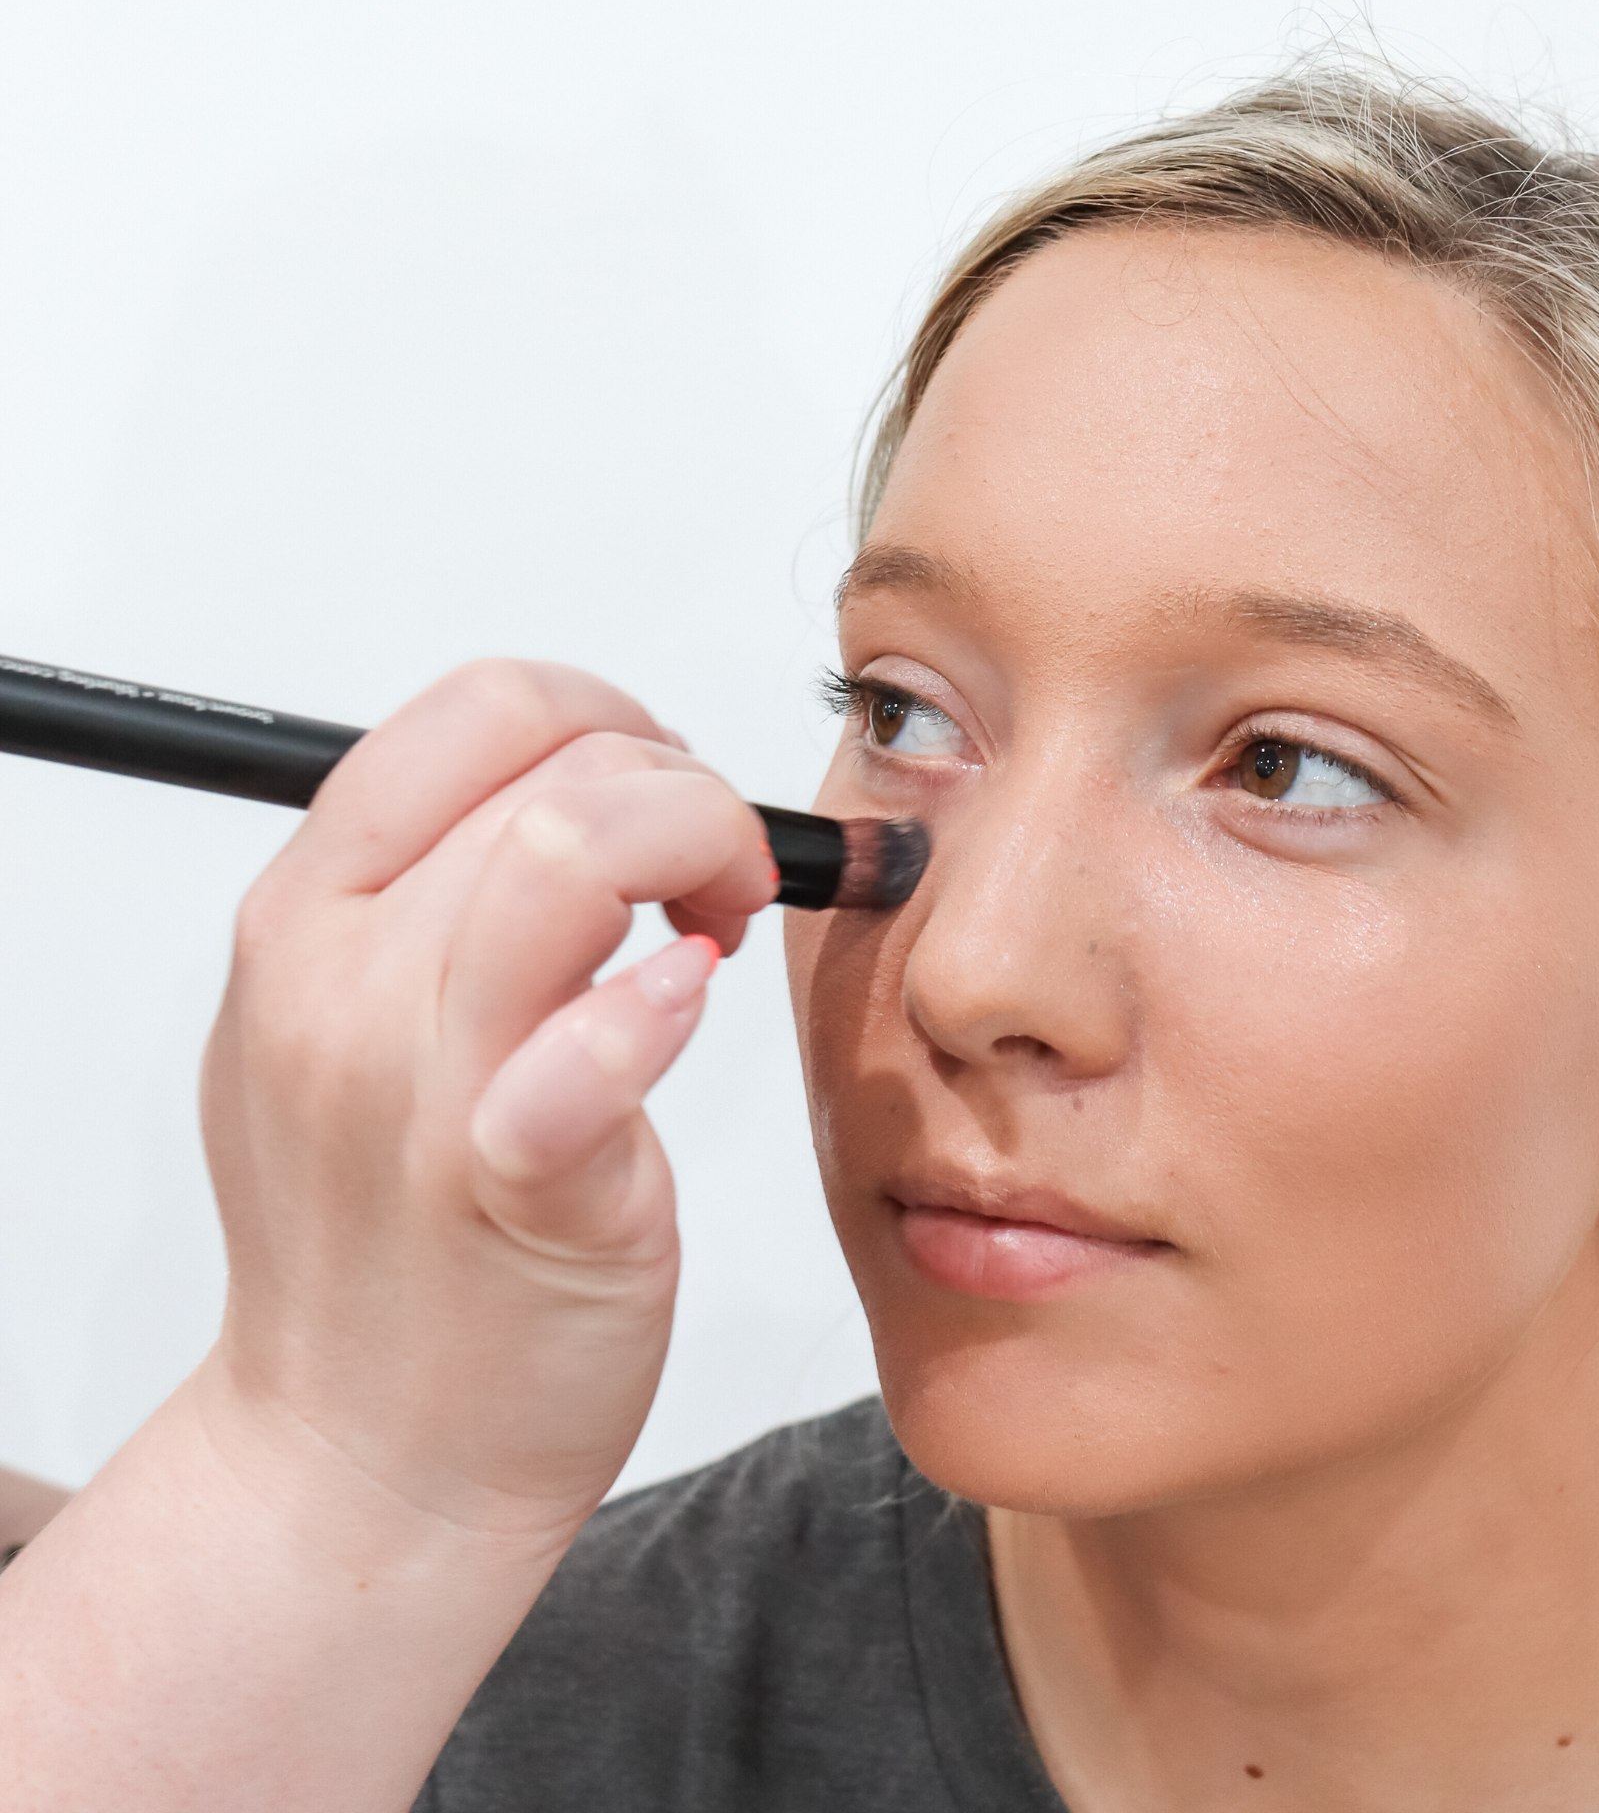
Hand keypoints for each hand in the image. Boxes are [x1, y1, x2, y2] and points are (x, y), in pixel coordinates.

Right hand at [197, 659, 778, 1546]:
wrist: (362, 1461)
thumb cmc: (389, 1240)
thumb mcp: (346, 1031)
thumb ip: (423, 900)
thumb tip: (569, 798)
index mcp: (305, 920)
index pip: (475, 713)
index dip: (608, 718)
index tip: (660, 789)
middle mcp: (340, 983)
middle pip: (554, 765)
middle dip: (685, 786)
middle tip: (716, 878)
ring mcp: (421, 1087)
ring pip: (575, 849)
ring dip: (700, 850)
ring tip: (715, 929)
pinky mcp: (518, 1190)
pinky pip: (586, 1051)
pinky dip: (657, 1004)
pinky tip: (685, 1005)